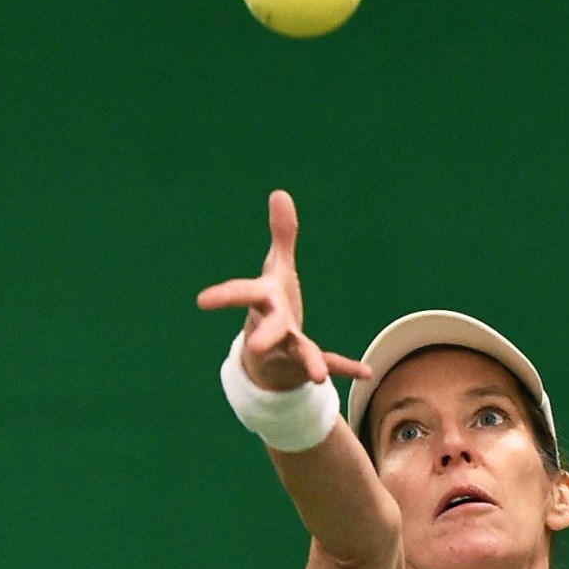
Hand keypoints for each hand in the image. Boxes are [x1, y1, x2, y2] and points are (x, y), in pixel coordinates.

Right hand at [197, 190, 368, 391]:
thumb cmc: (272, 307)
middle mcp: (274, 327)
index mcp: (265, 302)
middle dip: (264, 335)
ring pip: (299, 353)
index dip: (225, 296)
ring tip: (318, 376)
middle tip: (253, 345)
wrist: (269, 359)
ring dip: (309, 361)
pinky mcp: (308, 363)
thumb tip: (280, 192)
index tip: (202, 302)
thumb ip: (282, 236)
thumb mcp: (278, 269)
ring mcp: (291, 349)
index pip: (244, 294)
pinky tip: (366, 372)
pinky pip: (331, 364)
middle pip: (269, 329)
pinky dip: (347, 368)